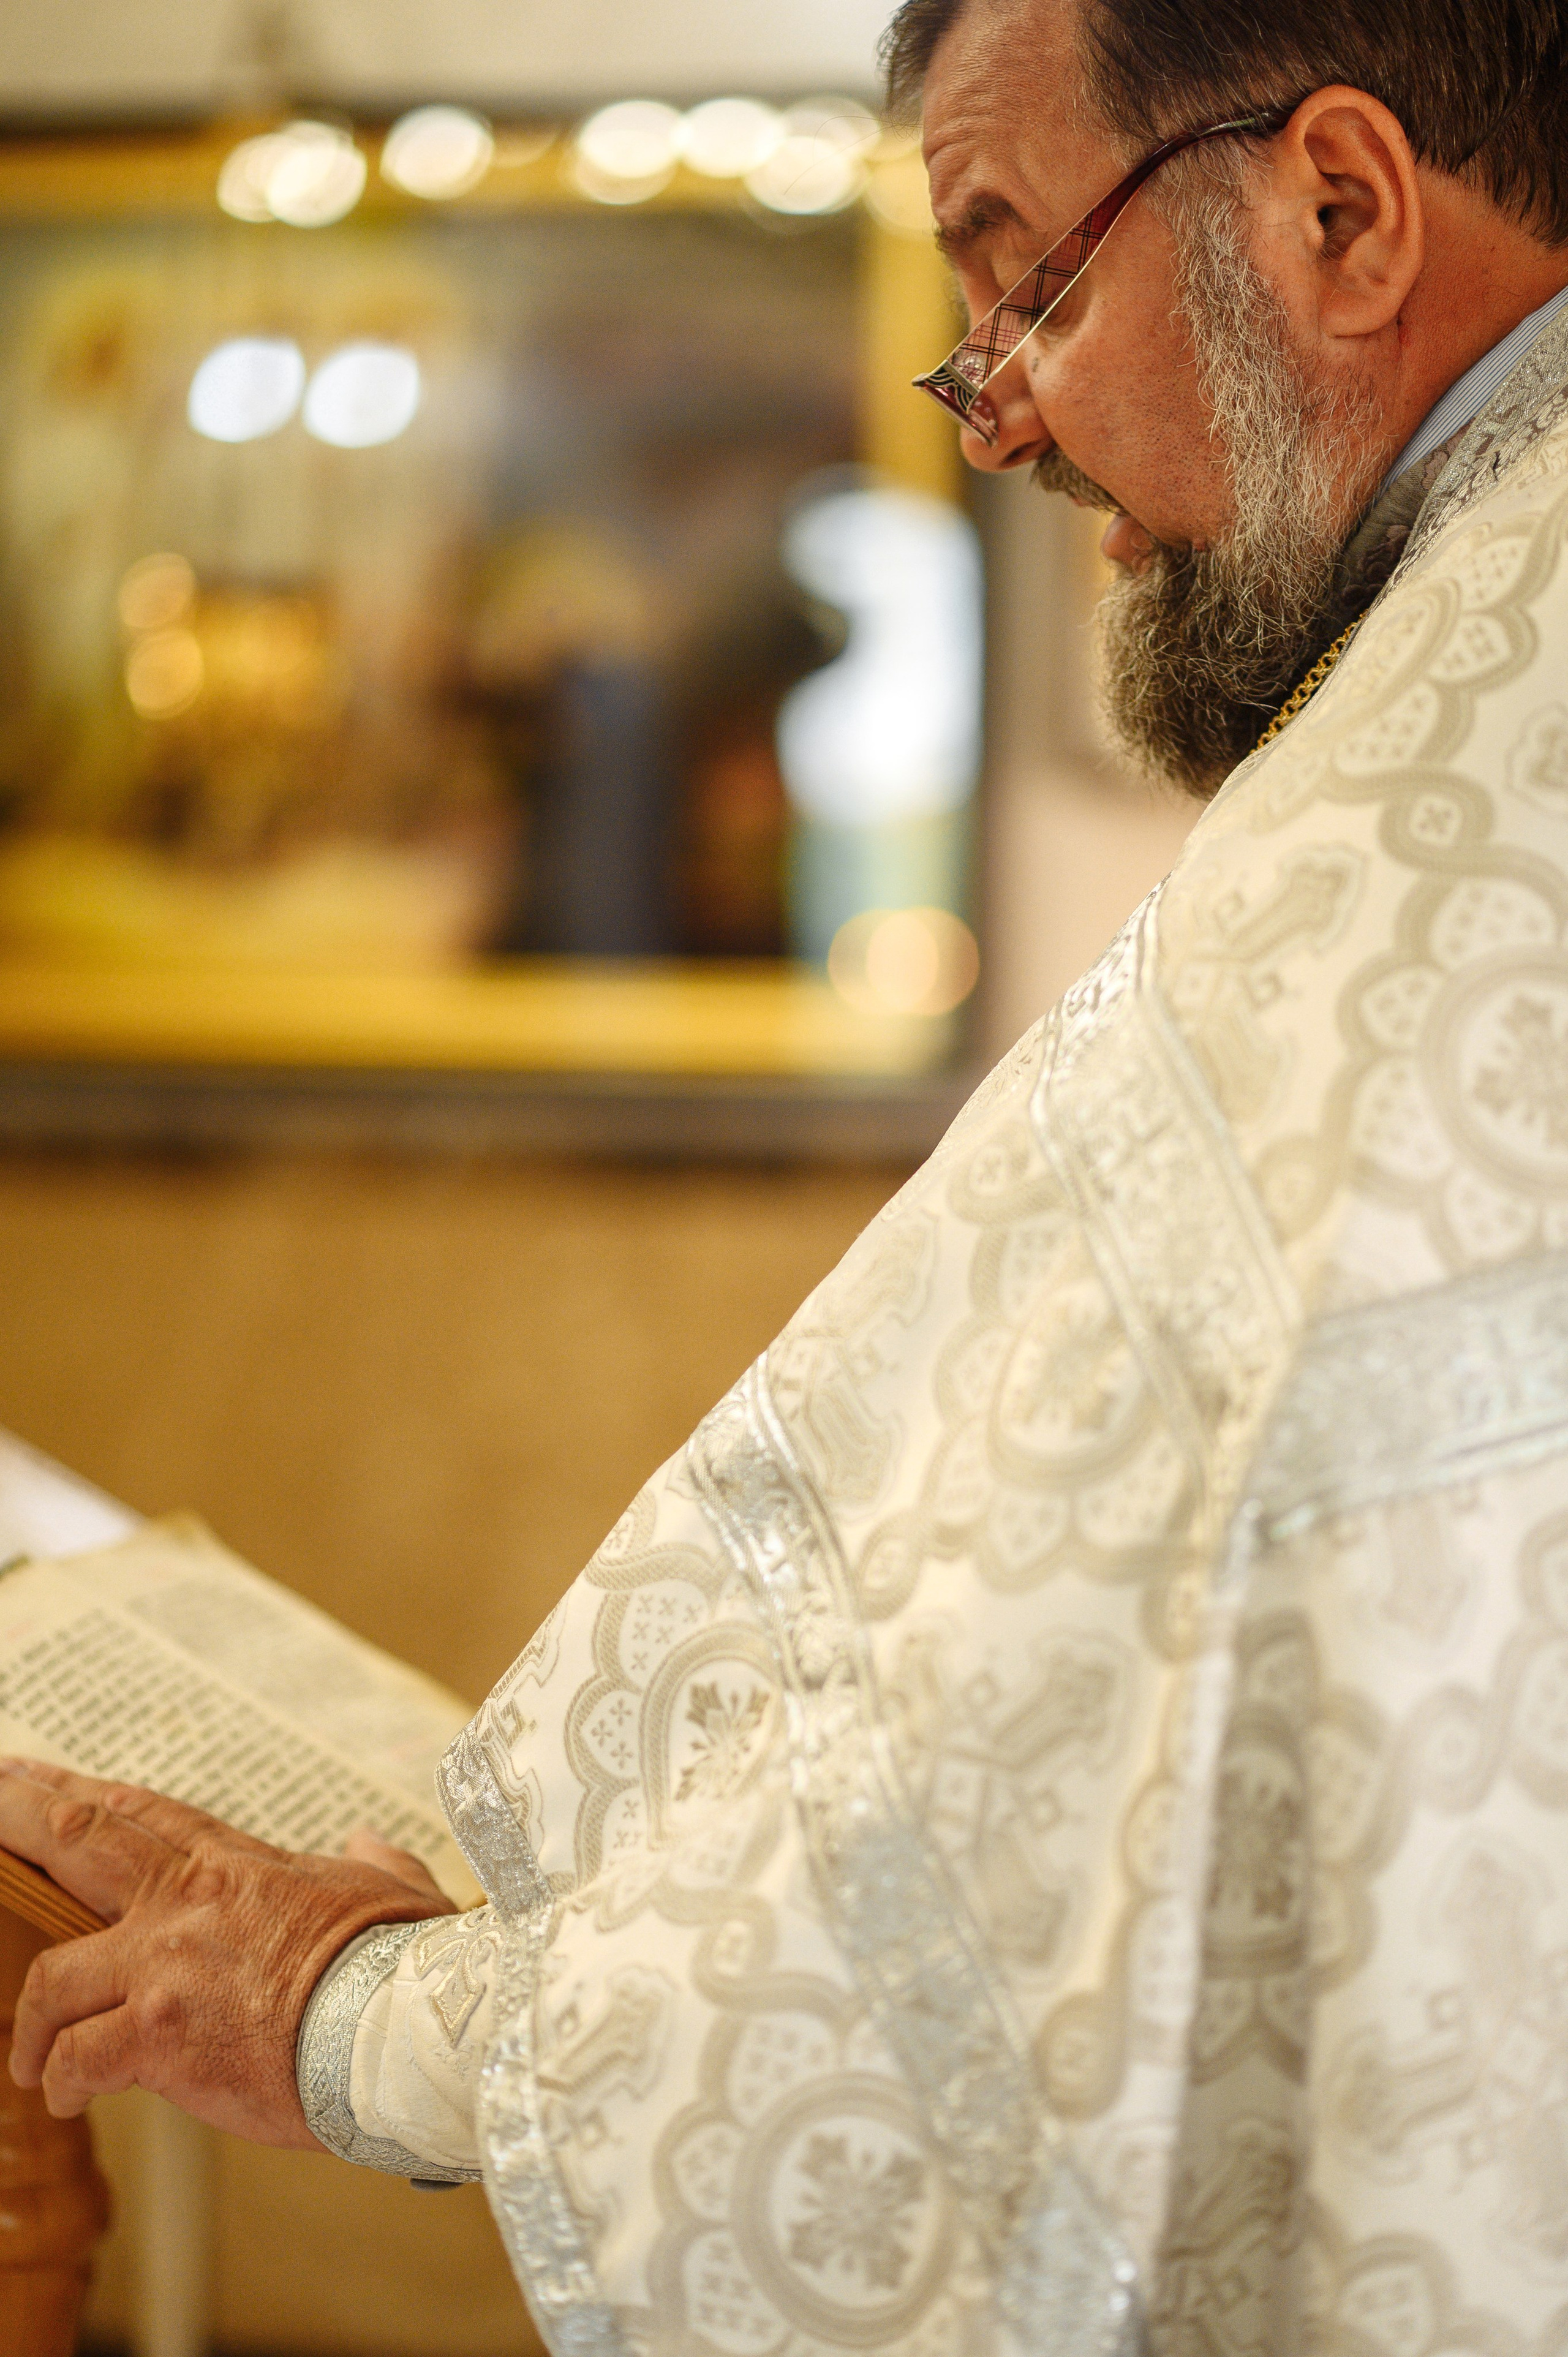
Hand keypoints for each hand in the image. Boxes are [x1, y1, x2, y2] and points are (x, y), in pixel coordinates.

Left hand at [0, 1759, 457, 2145]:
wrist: (405, 2026)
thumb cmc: (404, 1962)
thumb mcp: (388, 1889)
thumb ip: (370, 1860)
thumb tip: (367, 1838)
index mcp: (236, 1865)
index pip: (139, 1814)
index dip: (73, 1790)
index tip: (24, 1771)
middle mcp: (186, 1903)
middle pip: (76, 1841)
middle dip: (16, 1819)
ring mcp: (166, 1968)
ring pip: (51, 1979)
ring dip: (30, 2021)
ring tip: (30, 2059)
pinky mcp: (158, 2038)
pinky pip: (77, 2060)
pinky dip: (64, 2081)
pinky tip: (69, 2098)